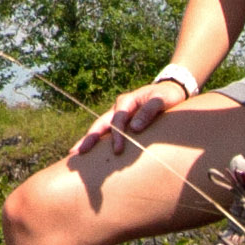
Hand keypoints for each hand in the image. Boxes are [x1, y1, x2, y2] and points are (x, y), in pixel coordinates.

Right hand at [74, 73, 188, 159]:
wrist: (170, 90)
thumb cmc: (167, 96)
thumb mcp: (162, 100)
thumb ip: (148, 111)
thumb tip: (134, 129)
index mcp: (126, 101)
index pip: (117, 120)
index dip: (117, 136)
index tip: (117, 151)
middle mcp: (118, 108)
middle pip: (100, 124)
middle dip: (89, 138)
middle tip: (77, 152)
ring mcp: (118, 115)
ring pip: (100, 128)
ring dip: (88, 140)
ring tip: (75, 153)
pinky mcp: (122, 123)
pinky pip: (107, 132)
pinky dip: (98, 142)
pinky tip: (90, 152)